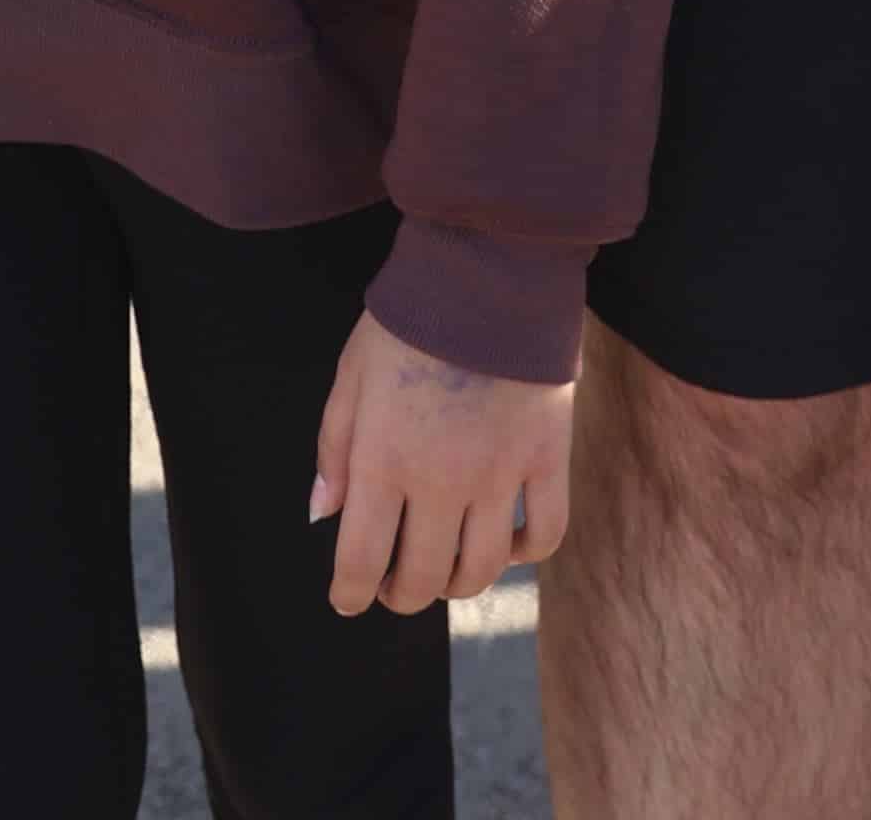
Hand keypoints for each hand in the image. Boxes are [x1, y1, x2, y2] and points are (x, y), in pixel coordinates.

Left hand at [311, 310, 572, 616]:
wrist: (486, 271)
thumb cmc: (408, 321)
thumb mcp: (352, 375)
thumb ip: (335, 448)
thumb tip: (324, 514)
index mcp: (383, 459)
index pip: (361, 561)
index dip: (350, 593)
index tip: (348, 599)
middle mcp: (440, 480)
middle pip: (420, 578)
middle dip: (400, 594)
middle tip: (396, 584)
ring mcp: (499, 474)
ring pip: (479, 571)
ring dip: (456, 584)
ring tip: (445, 569)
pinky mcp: (547, 457)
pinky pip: (544, 535)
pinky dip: (522, 555)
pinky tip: (504, 542)